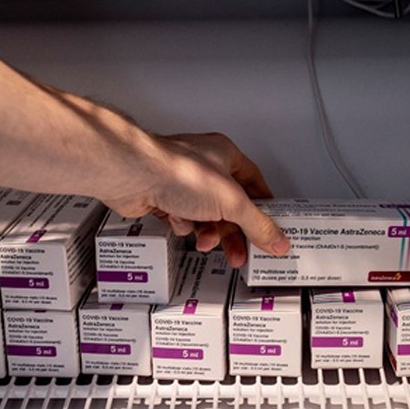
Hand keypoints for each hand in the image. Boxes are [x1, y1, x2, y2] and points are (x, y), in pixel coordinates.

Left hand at [100, 132, 290, 267]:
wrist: (132, 176)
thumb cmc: (175, 171)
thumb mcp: (230, 202)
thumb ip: (257, 224)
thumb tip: (277, 239)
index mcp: (225, 156)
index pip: (254, 183)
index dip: (264, 206)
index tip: (271, 226)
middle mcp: (204, 167)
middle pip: (229, 206)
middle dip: (234, 232)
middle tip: (242, 252)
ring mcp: (182, 182)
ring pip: (205, 216)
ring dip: (207, 232)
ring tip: (207, 243)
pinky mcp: (163, 197)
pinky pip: (183, 219)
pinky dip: (182, 225)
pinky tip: (178, 221)